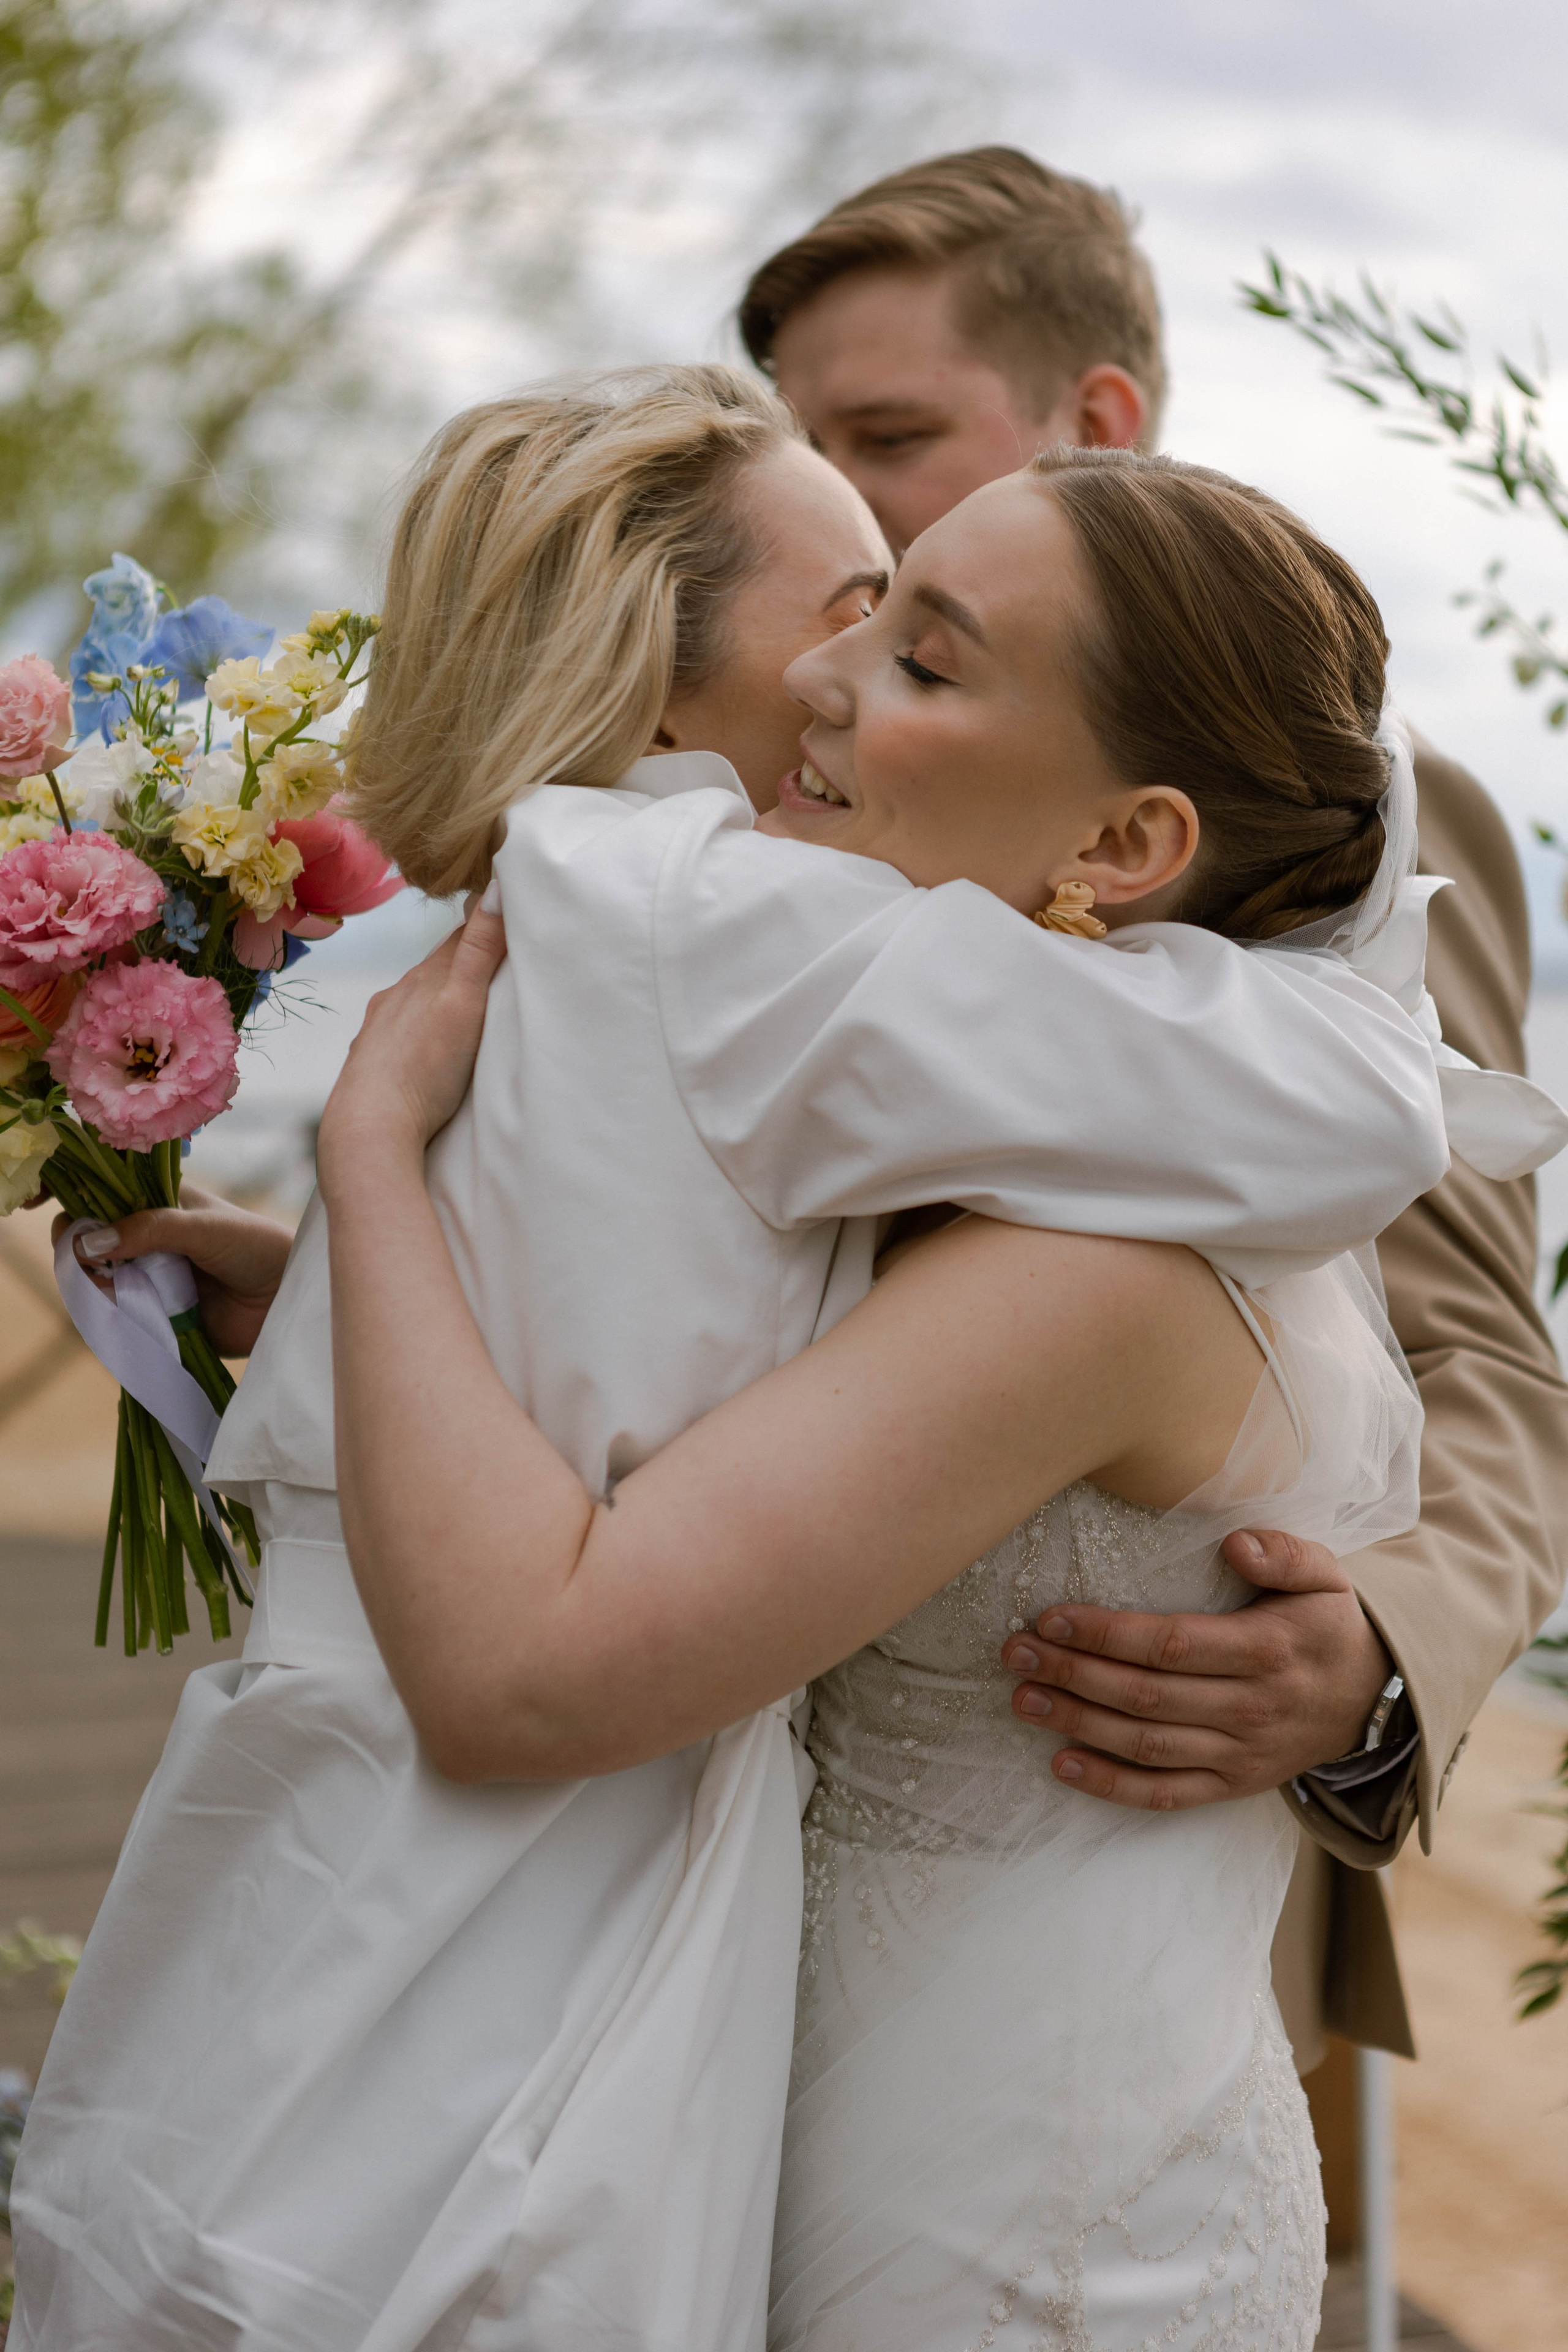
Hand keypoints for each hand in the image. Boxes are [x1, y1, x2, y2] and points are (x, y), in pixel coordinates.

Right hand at [47, 1184, 293, 1355]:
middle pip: (84, 1235)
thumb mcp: (204, 1227)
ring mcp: (144, 1275)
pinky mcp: (150, 1314)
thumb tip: (87, 1242)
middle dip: (74, 1244)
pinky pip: (112, 1313)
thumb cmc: (255, 1248)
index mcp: (154, 1200)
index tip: (34, 1199)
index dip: (63, 1187)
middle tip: (88, 1257)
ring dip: (90, 1280)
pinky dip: (105, 1310)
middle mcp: (142, 1236)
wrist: (287, 1300)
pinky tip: (118, 1308)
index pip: (97, 1187)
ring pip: (92, 1275)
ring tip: (113, 1284)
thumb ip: (150, 1229)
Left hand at [317, 898, 506, 1196]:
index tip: (508, 909)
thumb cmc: (423, 1070)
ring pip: (416, 999)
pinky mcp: (371, 1061)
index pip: (461, 938)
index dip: (486, 923)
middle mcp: (398, 997)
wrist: (369, 1127)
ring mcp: (381, 1029)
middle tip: (496, 951)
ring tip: (462, 1001)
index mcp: (424, 979)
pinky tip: (423, 1043)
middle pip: (438, 966)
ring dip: (439, 995)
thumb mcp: (463, 1004)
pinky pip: (399, 1033)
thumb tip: (496, 887)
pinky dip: (417, 1028)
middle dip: (465, 958)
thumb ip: (480, 949)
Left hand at [999, 1527, 1394, 1810]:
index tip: (1052, 1618)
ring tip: (1023, 1699)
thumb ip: (1283, 1553)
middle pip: (1145, 1695)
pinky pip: (1164, 1795)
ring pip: (1146, 1745)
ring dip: (1078, 1724)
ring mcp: (1238, 1755)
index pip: (1170, 1644)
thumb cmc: (1327, 1625)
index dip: (1106, 1634)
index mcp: (1265, 1651)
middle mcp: (1248, 1708)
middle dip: (1074, 1674)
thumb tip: (1234, 1544)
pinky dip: (1110, 1786)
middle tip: (1016, 1654)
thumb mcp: (1326, 1575)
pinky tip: (1061, 1765)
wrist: (1372, 1701)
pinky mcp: (1230, 1786)